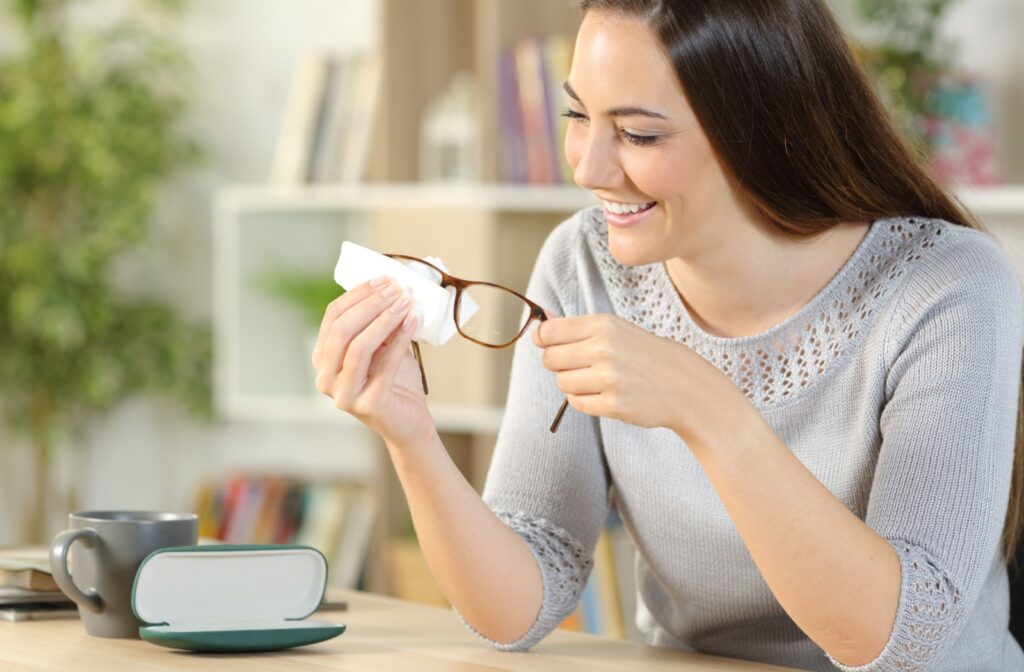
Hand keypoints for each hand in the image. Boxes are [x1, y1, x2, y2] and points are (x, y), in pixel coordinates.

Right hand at [312, 276, 436, 447]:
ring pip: (358, 346)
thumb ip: (380, 323)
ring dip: (384, 318)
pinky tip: (413, 321)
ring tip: (406, 302)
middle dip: (371, 303)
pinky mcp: (368, 405)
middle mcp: (325, 378)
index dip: (358, 294)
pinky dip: (400, 338)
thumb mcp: (384, 346)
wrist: (410, 424)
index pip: (333, 316)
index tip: (384, 279)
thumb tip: (391, 287)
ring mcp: (343, 394)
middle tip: (397, 288)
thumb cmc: (396, 383)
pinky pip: (383, 364)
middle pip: (342, 329)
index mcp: (323, 359)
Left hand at [534, 313, 738, 437]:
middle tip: (578, 365)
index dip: (543, 340)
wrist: (684, 384)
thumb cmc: (645, 354)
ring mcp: (608, 378)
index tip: (549, 344)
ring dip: (572, 384)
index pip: (549, 332)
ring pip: (562, 383)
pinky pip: (576, 403)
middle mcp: (603, 349)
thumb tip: (541, 317)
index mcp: (602, 325)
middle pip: (550, 359)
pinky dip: (584, 400)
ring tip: (595, 380)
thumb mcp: (615, 329)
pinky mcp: (613, 404)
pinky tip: (603, 394)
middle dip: (558, 364)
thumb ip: (575, 326)